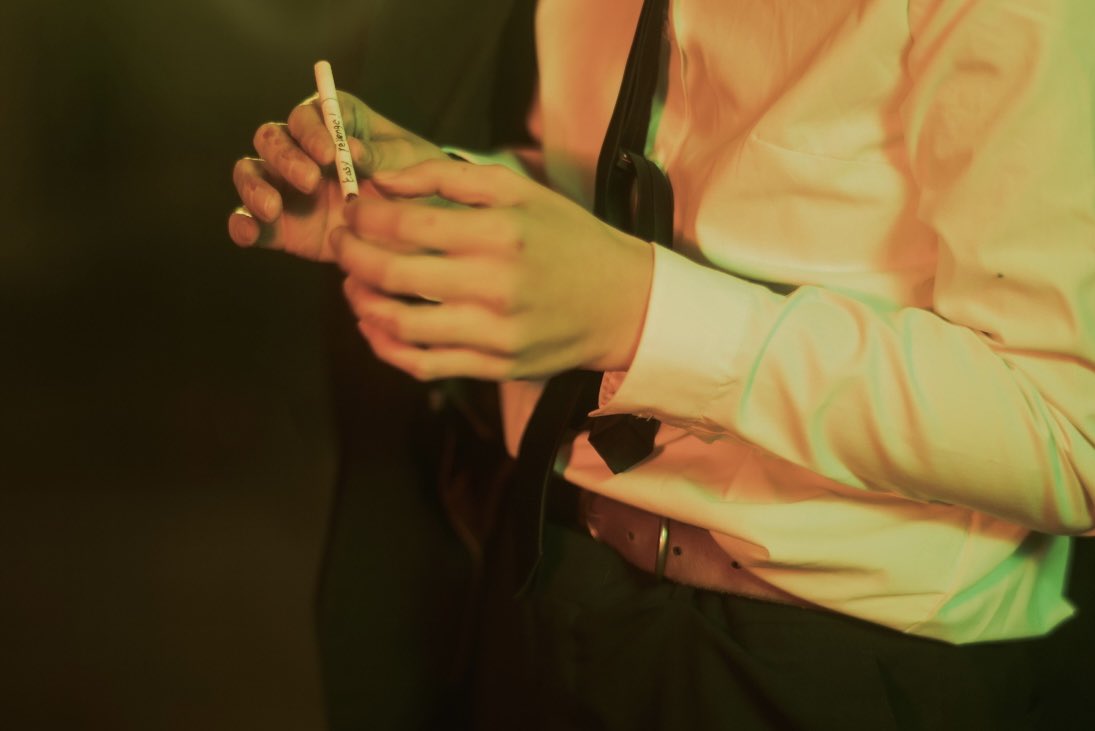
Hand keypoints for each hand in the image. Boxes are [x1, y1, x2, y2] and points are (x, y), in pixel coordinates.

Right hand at [227, 91, 446, 260]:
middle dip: (284, 157)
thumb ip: (383, 155)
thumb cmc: (419, 183)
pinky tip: (248, 235)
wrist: (420, 232)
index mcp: (336, 123)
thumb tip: (352, 149)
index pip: (309, 114)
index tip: (331, 153)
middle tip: (309, 181)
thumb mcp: (412, 164)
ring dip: (255, 187)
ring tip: (273, 208)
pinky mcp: (281, 226)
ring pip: (251, 174)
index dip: (312, 129)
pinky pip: (249, 221)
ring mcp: (287, 187)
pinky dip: (243, 226)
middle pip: (272, 139)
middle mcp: (303, 150)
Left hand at [333, 159, 654, 380]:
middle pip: (391, 275)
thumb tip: (383, 181)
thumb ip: (446, 175)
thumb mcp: (517, 189)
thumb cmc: (567, 238)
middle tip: (339, 245)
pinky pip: (424, 366)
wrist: (624, 302)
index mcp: (499, 233)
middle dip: (349, 256)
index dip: (362, 219)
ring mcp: (494, 334)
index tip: (351, 213)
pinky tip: (374, 327)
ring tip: (352, 285)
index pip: (404, 226)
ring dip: (361, 303)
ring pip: (399, 325)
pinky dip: (387, 348)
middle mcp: (494, 286)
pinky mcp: (496, 367)